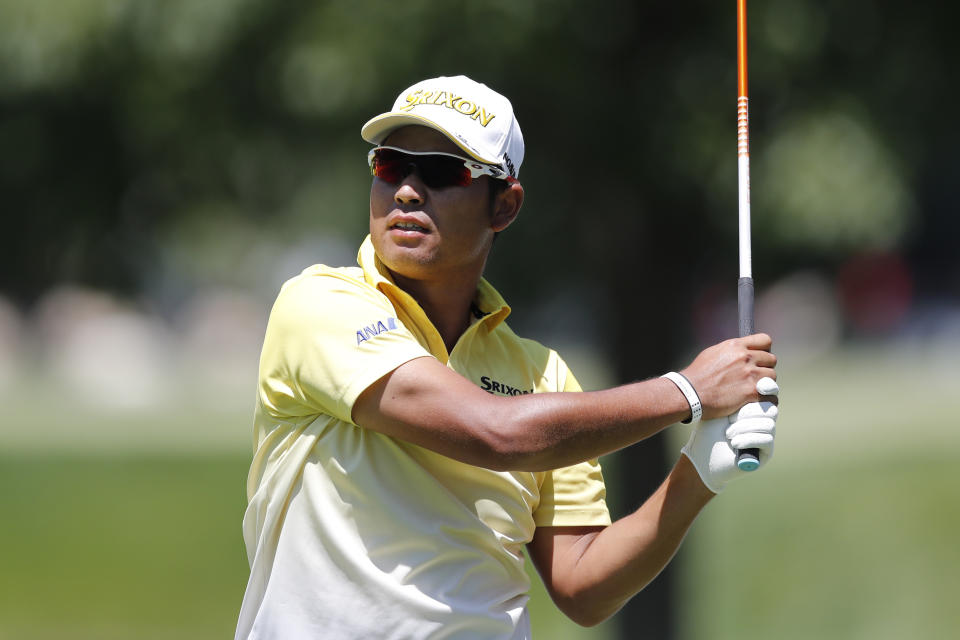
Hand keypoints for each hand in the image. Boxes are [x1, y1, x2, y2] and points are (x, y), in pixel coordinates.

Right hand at [680, 333, 776, 419]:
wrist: (690, 394)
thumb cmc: (697, 375)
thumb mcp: (713, 353)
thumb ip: (731, 351)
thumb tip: (742, 351)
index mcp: (736, 346)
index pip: (765, 340)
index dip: (765, 349)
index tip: (760, 358)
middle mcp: (745, 358)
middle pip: (771, 359)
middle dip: (765, 367)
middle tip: (756, 376)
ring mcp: (749, 375)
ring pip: (772, 376)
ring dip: (767, 383)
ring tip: (757, 389)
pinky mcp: (751, 392)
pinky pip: (771, 395)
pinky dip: (768, 399)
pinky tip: (761, 400)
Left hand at [680, 377, 778, 492]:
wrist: (703, 457)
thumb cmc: (708, 430)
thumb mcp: (721, 409)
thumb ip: (737, 395)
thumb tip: (757, 381)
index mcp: (754, 405)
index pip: (769, 393)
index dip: (766, 389)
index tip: (758, 387)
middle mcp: (763, 419)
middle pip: (771, 407)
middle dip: (748, 412)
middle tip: (729, 420)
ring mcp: (767, 435)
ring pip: (768, 424)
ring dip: (745, 428)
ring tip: (728, 434)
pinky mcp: (767, 452)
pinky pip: (767, 439)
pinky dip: (749, 439)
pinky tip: (733, 443)